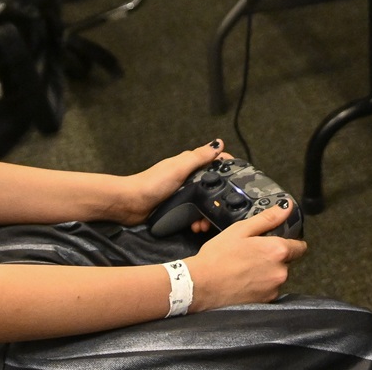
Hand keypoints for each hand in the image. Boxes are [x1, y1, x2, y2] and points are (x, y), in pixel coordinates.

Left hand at [112, 140, 228, 227]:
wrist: (130, 205)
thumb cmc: (152, 183)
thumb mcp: (178, 168)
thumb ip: (198, 157)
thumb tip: (219, 143)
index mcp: (189, 165)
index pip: (214, 164)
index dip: (228, 170)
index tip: (240, 182)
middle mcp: (188, 178)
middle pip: (213, 187)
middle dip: (220, 199)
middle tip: (224, 210)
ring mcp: (183, 194)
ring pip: (205, 203)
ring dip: (208, 214)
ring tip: (205, 224)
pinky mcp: (178, 209)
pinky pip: (195, 214)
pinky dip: (198, 221)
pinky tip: (197, 227)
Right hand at [185, 204, 305, 311]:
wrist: (201, 285)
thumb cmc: (219, 255)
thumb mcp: (241, 229)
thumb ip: (267, 219)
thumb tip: (287, 207)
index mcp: (278, 250)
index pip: (300, 246)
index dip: (290, 241)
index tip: (277, 240)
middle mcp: (282, 271)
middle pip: (287, 261)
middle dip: (274, 256)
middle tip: (252, 253)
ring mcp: (274, 289)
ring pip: (277, 275)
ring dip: (268, 271)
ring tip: (245, 268)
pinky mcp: (266, 302)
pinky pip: (269, 289)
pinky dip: (261, 285)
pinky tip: (244, 280)